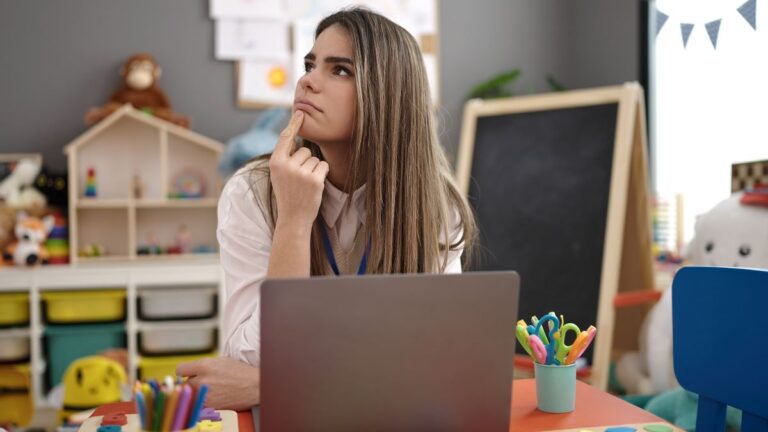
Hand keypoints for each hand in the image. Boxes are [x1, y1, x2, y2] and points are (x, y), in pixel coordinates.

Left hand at [176, 357, 259, 409]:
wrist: (254, 386)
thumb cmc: (240, 372)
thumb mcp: (220, 361)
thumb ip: (203, 365)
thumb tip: (190, 371)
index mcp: (204, 366)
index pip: (180, 370)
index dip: (185, 371)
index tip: (187, 373)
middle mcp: (202, 381)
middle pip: (185, 383)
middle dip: (193, 382)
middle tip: (205, 381)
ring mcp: (205, 395)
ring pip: (192, 394)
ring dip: (198, 392)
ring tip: (212, 388)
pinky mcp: (210, 406)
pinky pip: (200, 403)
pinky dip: (204, 401)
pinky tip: (216, 395)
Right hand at [268, 111, 329, 228]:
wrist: (293, 218)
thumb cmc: (288, 194)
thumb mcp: (279, 175)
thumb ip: (285, 158)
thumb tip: (298, 141)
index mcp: (275, 162)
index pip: (285, 138)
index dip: (294, 124)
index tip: (300, 113)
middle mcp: (287, 165)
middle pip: (304, 150)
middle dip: (305, 162)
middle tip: (299, 180)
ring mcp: (301, 173)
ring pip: (315, 159)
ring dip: (314, 169)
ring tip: (305, 184)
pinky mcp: (314, 179)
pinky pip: (323, 166)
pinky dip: (321, 174)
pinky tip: (313, 186)